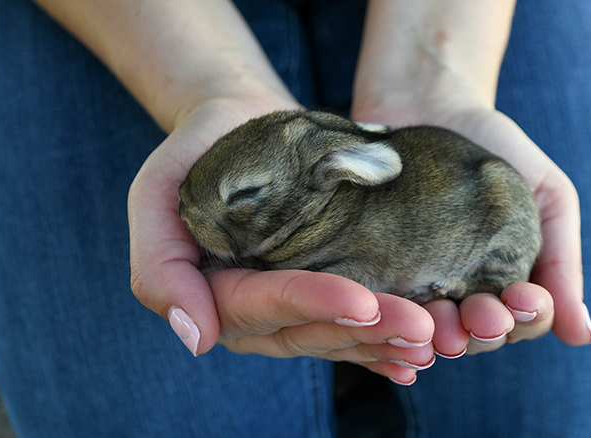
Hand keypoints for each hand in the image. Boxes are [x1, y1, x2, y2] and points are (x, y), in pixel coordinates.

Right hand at [128, 97, 434, 383]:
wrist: (238, 125)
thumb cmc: (197, 150)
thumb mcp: (156, 192)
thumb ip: (159, 264)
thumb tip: (196, 339)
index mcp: (212, 293)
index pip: (265, 306)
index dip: (314, 305)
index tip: (364, 303)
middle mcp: (254, 312)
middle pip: (310, 330)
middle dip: (366, 332)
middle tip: (423, 328)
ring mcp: (290, 307)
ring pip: (337, 336)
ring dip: (385, 343)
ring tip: (434, 340)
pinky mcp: (320, 292)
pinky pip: (350, 328)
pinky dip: (382, 344)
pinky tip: (418, 357)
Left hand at [352, 97, 590, 356]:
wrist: (428, 99)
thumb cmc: (497, 145)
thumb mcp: (546, 193)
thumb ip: (561, 258)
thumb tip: (583, 336)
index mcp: (505, 280)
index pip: (521, 322)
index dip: (526, 318)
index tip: (523, 298)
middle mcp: (461, 290)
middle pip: (474, 335)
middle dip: (481, 331)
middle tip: (478, 316)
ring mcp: (416, 281)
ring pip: (428, 329)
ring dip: (437, 334)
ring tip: (438, 324)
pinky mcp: (375, 269)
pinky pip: (383, 304)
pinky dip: (392, 316)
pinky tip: (395, 313)